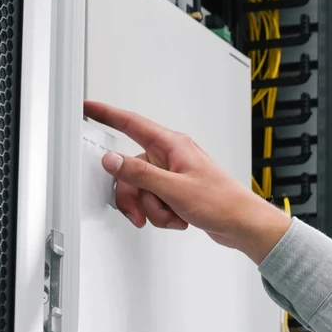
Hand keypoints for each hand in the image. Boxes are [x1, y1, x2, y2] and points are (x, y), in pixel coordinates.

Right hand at [83, 100, 289, 262]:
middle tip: (142, 213)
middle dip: (136, 197)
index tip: (89, 107)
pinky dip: (163, 214)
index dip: (107, 114)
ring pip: (142, 190)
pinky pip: (154, 201)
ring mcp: (174, 174)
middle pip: (131, 171)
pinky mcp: (177, 191)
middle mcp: (171, 156)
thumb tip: (112, 160)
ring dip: (154, 210)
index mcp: (172, 145)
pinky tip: (180, 217)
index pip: (131, 124)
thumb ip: (139, 174)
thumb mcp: (173, 189)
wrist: (242, 224)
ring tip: (174, 215)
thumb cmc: (221, 202)